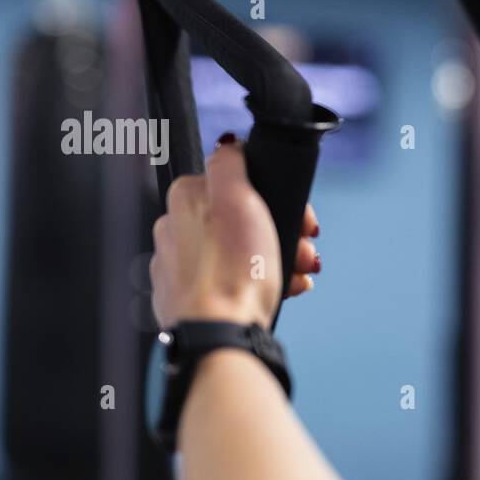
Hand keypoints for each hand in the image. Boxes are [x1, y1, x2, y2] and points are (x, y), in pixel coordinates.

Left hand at [150, 136, 321, 329]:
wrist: (220, 335)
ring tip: (298, 277)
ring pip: (238, 253)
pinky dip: (258, 285)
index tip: (303, 222)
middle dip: (282, 233)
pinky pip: (230, 283)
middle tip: (306, 252)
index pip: (238, 184)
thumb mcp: (239, 199)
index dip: (278, 199)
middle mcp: (174, 229)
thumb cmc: (233, 271)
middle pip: (240, 220)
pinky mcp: (187, 301)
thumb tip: (228, 145)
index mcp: (185, 198)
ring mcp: (179, 268)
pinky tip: (279, 292)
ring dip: (277, 260)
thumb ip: (231, 163)